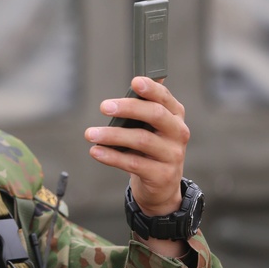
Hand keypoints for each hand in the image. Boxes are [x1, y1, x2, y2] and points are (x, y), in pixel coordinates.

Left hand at [85, 77, 189, 253]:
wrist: (161, 186)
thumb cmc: (151, 148)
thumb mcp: (151, 128)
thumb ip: (142, 109)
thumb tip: (130, 86)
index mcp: (175, 116)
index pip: (164, 98)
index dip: (151, 89)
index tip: (134, 81)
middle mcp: (178, 133)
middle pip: (155, 115)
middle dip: (128, 108)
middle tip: (103, 106)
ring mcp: (172, 155)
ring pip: (141, 140)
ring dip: (112, 135)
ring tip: (90, 133)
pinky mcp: (161, 175)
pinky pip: (133, 163)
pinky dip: (112, 157)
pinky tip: (96, 151)